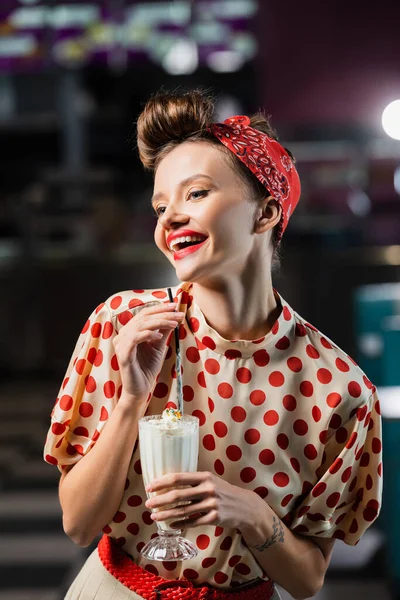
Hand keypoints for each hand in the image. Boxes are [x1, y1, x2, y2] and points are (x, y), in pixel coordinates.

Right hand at [113, 302, 183, 402]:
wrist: (140, 389)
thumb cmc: (147, 368)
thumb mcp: (158, 347)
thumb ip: (162, 332)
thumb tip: (172, 317)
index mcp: (130, 332)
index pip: (144, 314)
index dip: (159, 308)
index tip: (175, 306)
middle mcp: (123, 335)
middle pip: (143, 317)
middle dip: (163, 314)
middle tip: (178, 314)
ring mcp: (121, 344)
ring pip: (140, 325)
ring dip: (159, 322)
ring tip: (173, 323)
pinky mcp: (123, 354)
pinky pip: (135, 339)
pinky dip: (147, 334)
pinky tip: (158, 335)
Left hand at [144, 471, 259, 530]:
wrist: (245, 506)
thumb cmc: (223, 492)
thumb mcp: (211, 481)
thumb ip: (193, 482)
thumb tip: (168, 484)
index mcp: (205, 476)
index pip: (178, 477)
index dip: (161, 482)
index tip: (149, 487)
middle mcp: (208, 489)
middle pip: (177, 495)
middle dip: (159, 500)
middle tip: (147, 504)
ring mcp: (211, 504)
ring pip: (182, 511)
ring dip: (165, 514)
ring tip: (154, 516)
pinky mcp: (214, 518)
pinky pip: (192, 522)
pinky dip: (179, 524)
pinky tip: (171, 525)